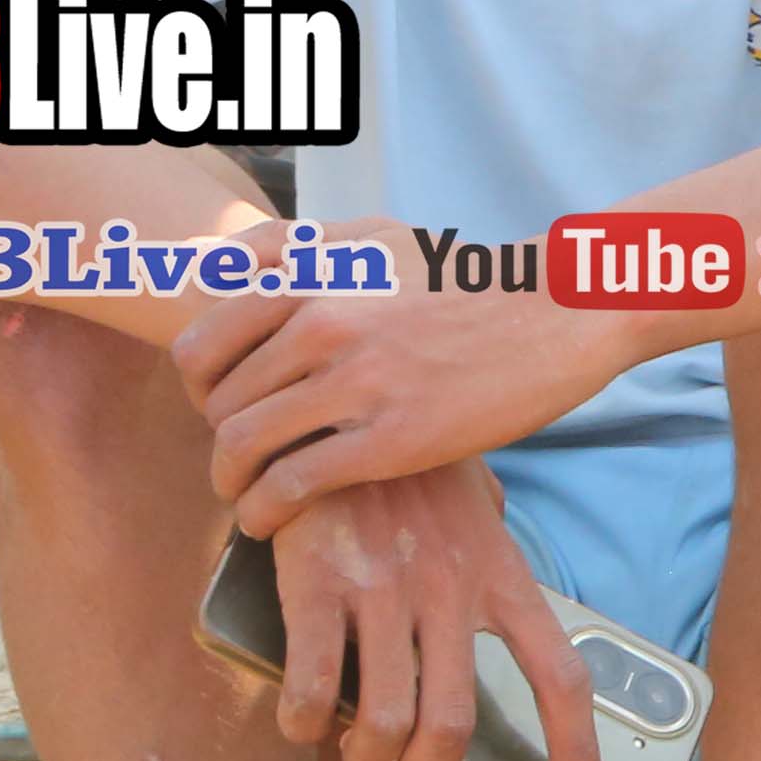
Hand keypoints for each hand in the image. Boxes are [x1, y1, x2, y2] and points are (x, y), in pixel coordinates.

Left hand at [176, 227, 620, 525]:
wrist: (562, 310)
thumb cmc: (470, 278)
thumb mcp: (377, 238)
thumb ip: (293, 248)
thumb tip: (213, 271)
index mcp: (312, 275)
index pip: (200, 345)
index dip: (198, 390)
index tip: (220, 409)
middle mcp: (323, 323)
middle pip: (216, 403)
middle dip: (217, 438)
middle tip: (240, 458)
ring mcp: (356, 381)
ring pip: (241, 445)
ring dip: (230, 483)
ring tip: (246, 497)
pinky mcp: (391, 438)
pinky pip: (291, 484)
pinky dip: (263, 512)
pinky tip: (270, 523)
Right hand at [264, 457, 598, 760]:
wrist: (336, 399)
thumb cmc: (406, 463)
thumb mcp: (474, 503)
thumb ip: (491, 554)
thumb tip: (501, 603)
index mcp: (502, 576)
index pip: (559, 675)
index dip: (575, 747)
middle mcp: (452, 591)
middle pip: (453, 725)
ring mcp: (386, 590)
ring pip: (385, 720)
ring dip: (367, 759)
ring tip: (355, 755)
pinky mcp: (318, 583)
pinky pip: (311, 684)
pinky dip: (303, 721)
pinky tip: (299, 723)